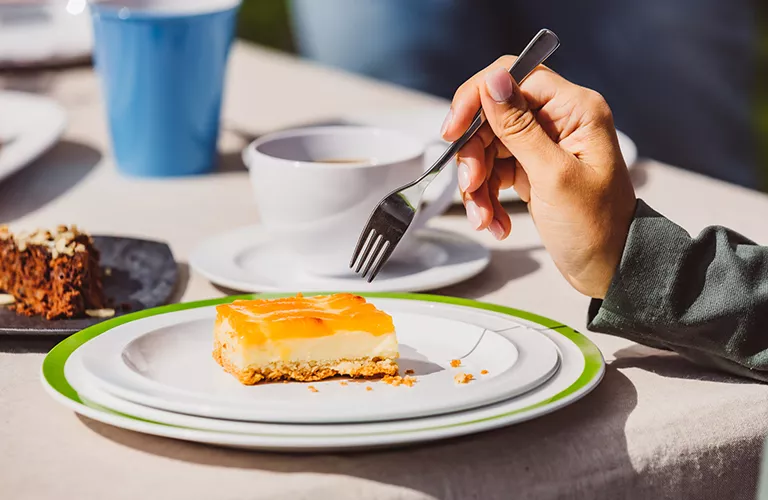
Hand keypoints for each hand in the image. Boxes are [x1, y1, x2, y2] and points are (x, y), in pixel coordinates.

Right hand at [441, 57, 636, 298]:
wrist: (609, 268)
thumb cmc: (596, 227)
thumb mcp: (554, 176)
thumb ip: (519, 127)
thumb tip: (492, 81)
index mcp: (574, 109)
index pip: (512, 77)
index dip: (476, 99)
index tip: (453, 131)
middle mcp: (558, 119)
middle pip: (493, 116)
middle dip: (474, 154)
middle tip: (470, 186)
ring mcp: (543, 145)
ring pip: (487, 147)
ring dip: (477, 184)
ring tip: (484, 218)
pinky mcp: (531, 168)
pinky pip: (494, 171)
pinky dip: (487, 198)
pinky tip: (494, 223)